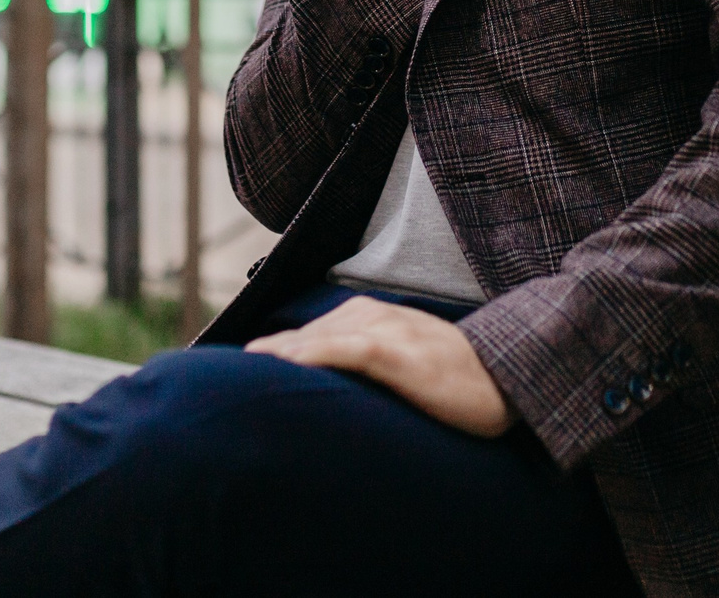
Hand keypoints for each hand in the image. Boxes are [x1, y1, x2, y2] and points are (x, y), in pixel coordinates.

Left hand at [246, 297, 513, 437]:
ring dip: (273, 357)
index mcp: (366, 319)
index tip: (229, 375)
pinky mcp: (391, 349)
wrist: (504, 381)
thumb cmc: (454, 382)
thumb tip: (327, 404)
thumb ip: (365, 372)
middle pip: (299, 337)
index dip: (269, 355)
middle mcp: (367, 315)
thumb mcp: (401, 371)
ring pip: (311, 339)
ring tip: (233, 376)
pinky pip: (339, 348)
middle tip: (214, 380)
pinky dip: (306, 353)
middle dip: (261, 358)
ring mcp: (380, 329)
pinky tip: (278, 363)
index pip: (305, 337)